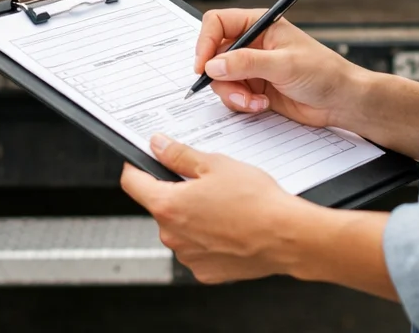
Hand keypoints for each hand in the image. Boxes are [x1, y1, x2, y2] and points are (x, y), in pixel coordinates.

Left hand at [120, 135, 308, 283]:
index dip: (137, 167)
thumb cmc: (255, 201)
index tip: (144, 161)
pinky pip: (197, 248)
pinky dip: (207, 238)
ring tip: (224, 206)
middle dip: (176, 192)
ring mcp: (188, 256)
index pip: (132, 183)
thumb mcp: (214, 164)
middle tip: (205, 182)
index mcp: (168, 206)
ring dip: (193, 217)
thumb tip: (158, 146)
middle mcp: (172, 236)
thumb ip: (179, 155)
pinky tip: (229, 226)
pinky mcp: (206, 271)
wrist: (286, 236)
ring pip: (180, 228)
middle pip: (160, 206)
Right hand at [194, 9, 364, 130]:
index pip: (217, 23)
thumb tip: (214, 65)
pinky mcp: (254, 88)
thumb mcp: (284, 64)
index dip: (205, 42)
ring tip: (254, 102)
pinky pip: (232, 95)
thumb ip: (247, 63)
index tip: (203, 65)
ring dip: (233, 94)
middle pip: (214, 55)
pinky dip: (242, 104)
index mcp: (259, 25)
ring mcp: (251, 67)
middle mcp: (252, 44)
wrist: (341, 101)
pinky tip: (262, 106)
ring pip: (220, 79)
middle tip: (235, 90)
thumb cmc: (323, 72)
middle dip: (221, 76)